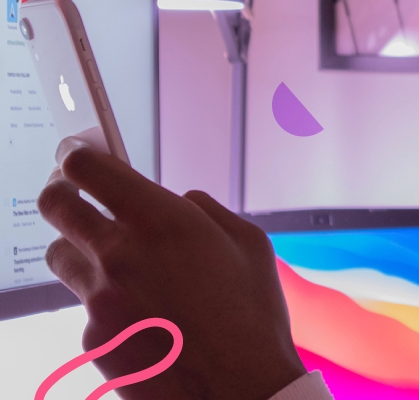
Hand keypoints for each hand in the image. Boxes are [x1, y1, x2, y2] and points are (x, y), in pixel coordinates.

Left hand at [38, 137, 307, 399]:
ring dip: (81, 248)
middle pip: (55, 205)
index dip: (75, 155)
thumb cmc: (252, 316)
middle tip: (72, 191)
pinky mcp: (93, 336)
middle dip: (60, 191)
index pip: (87, 169)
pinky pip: (86, 306)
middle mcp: (119, 254)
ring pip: (61, 257)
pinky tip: (145, 316)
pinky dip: (106, 302)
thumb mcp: (249, 244)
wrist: (238, 388)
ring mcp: (98, 299)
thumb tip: (179, 202)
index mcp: (159, 221)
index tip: (75, 153)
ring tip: (114, 260)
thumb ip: (205, 211)